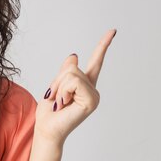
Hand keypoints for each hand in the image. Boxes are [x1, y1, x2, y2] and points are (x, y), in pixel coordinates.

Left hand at [35, 29, 116, 145]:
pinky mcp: (91, 101)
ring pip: (72, 74)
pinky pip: (73, 82)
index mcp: (85, 85)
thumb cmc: (50, 112)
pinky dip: (63, 91)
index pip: (96, 61)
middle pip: (73, 67)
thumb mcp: (56, 85)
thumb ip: (66, 71)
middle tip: (56, 98)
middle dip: (58, 81)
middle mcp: (93, 89)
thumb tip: (75, 56)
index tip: (113, 31)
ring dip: (59, 87)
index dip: (104, 45)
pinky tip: (64, 105)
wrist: (47, 129)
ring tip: (60, 102)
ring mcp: (94, 95)